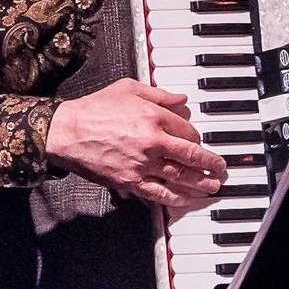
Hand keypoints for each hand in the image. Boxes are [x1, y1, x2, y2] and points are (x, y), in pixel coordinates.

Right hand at [44, 78, 227, 206]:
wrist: (67, 132)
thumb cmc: (94, 109)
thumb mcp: (129, 89)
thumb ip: (160, 94)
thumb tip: (182, 99)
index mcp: (154, 117)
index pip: (188, 130)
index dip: (196, 136)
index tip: (198, 141)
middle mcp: (153, 141)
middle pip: (191, 155)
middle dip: (211, 163)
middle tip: (221, 167)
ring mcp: (142, 164)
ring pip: (180, 176)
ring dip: (201, 183)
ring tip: (213, 186)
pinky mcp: (130, 181)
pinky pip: (160, 193)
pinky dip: (177, 198)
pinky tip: (188, 199)